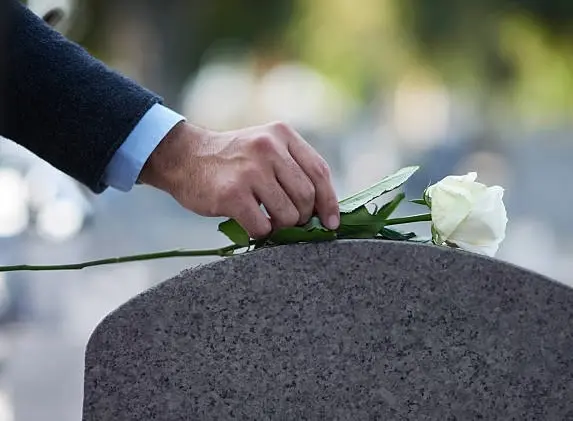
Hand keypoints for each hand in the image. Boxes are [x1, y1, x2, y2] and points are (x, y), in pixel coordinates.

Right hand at [138, 121, 339, 237]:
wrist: (183, 157)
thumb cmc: (231, 161)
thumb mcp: (264, 147)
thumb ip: (292, 167)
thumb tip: (323, 208)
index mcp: (282, 134)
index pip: (320, 171)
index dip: (330, 202)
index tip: (331, 222)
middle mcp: (269, 148)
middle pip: (307, 196)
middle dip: (303, 217)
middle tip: (290, 222)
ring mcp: (250, 170)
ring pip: (288, 214)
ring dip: (282, 227)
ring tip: (269, 222)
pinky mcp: (232, 194)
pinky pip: (262, 227)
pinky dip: (261, 233)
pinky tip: (253, 225)